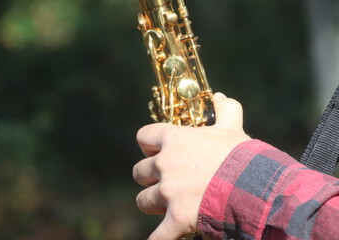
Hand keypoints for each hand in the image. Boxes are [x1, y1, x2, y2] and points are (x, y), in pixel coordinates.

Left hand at [133, 93, 250, 239]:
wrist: (255, 186)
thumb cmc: (241, 156)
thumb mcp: (232, 129)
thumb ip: (226, 110)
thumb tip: (220, 96)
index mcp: (174, 140)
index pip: (143, 136)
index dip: (148, 145)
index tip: (156, 150)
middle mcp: (165, 165)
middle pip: (139, 172)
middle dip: (149, 178)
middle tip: (165, 182)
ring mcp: (168, 193)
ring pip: (143, 201)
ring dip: (152, 204)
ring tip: (167, 205)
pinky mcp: (176, 219)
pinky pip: (157, 236)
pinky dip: (156, 239)